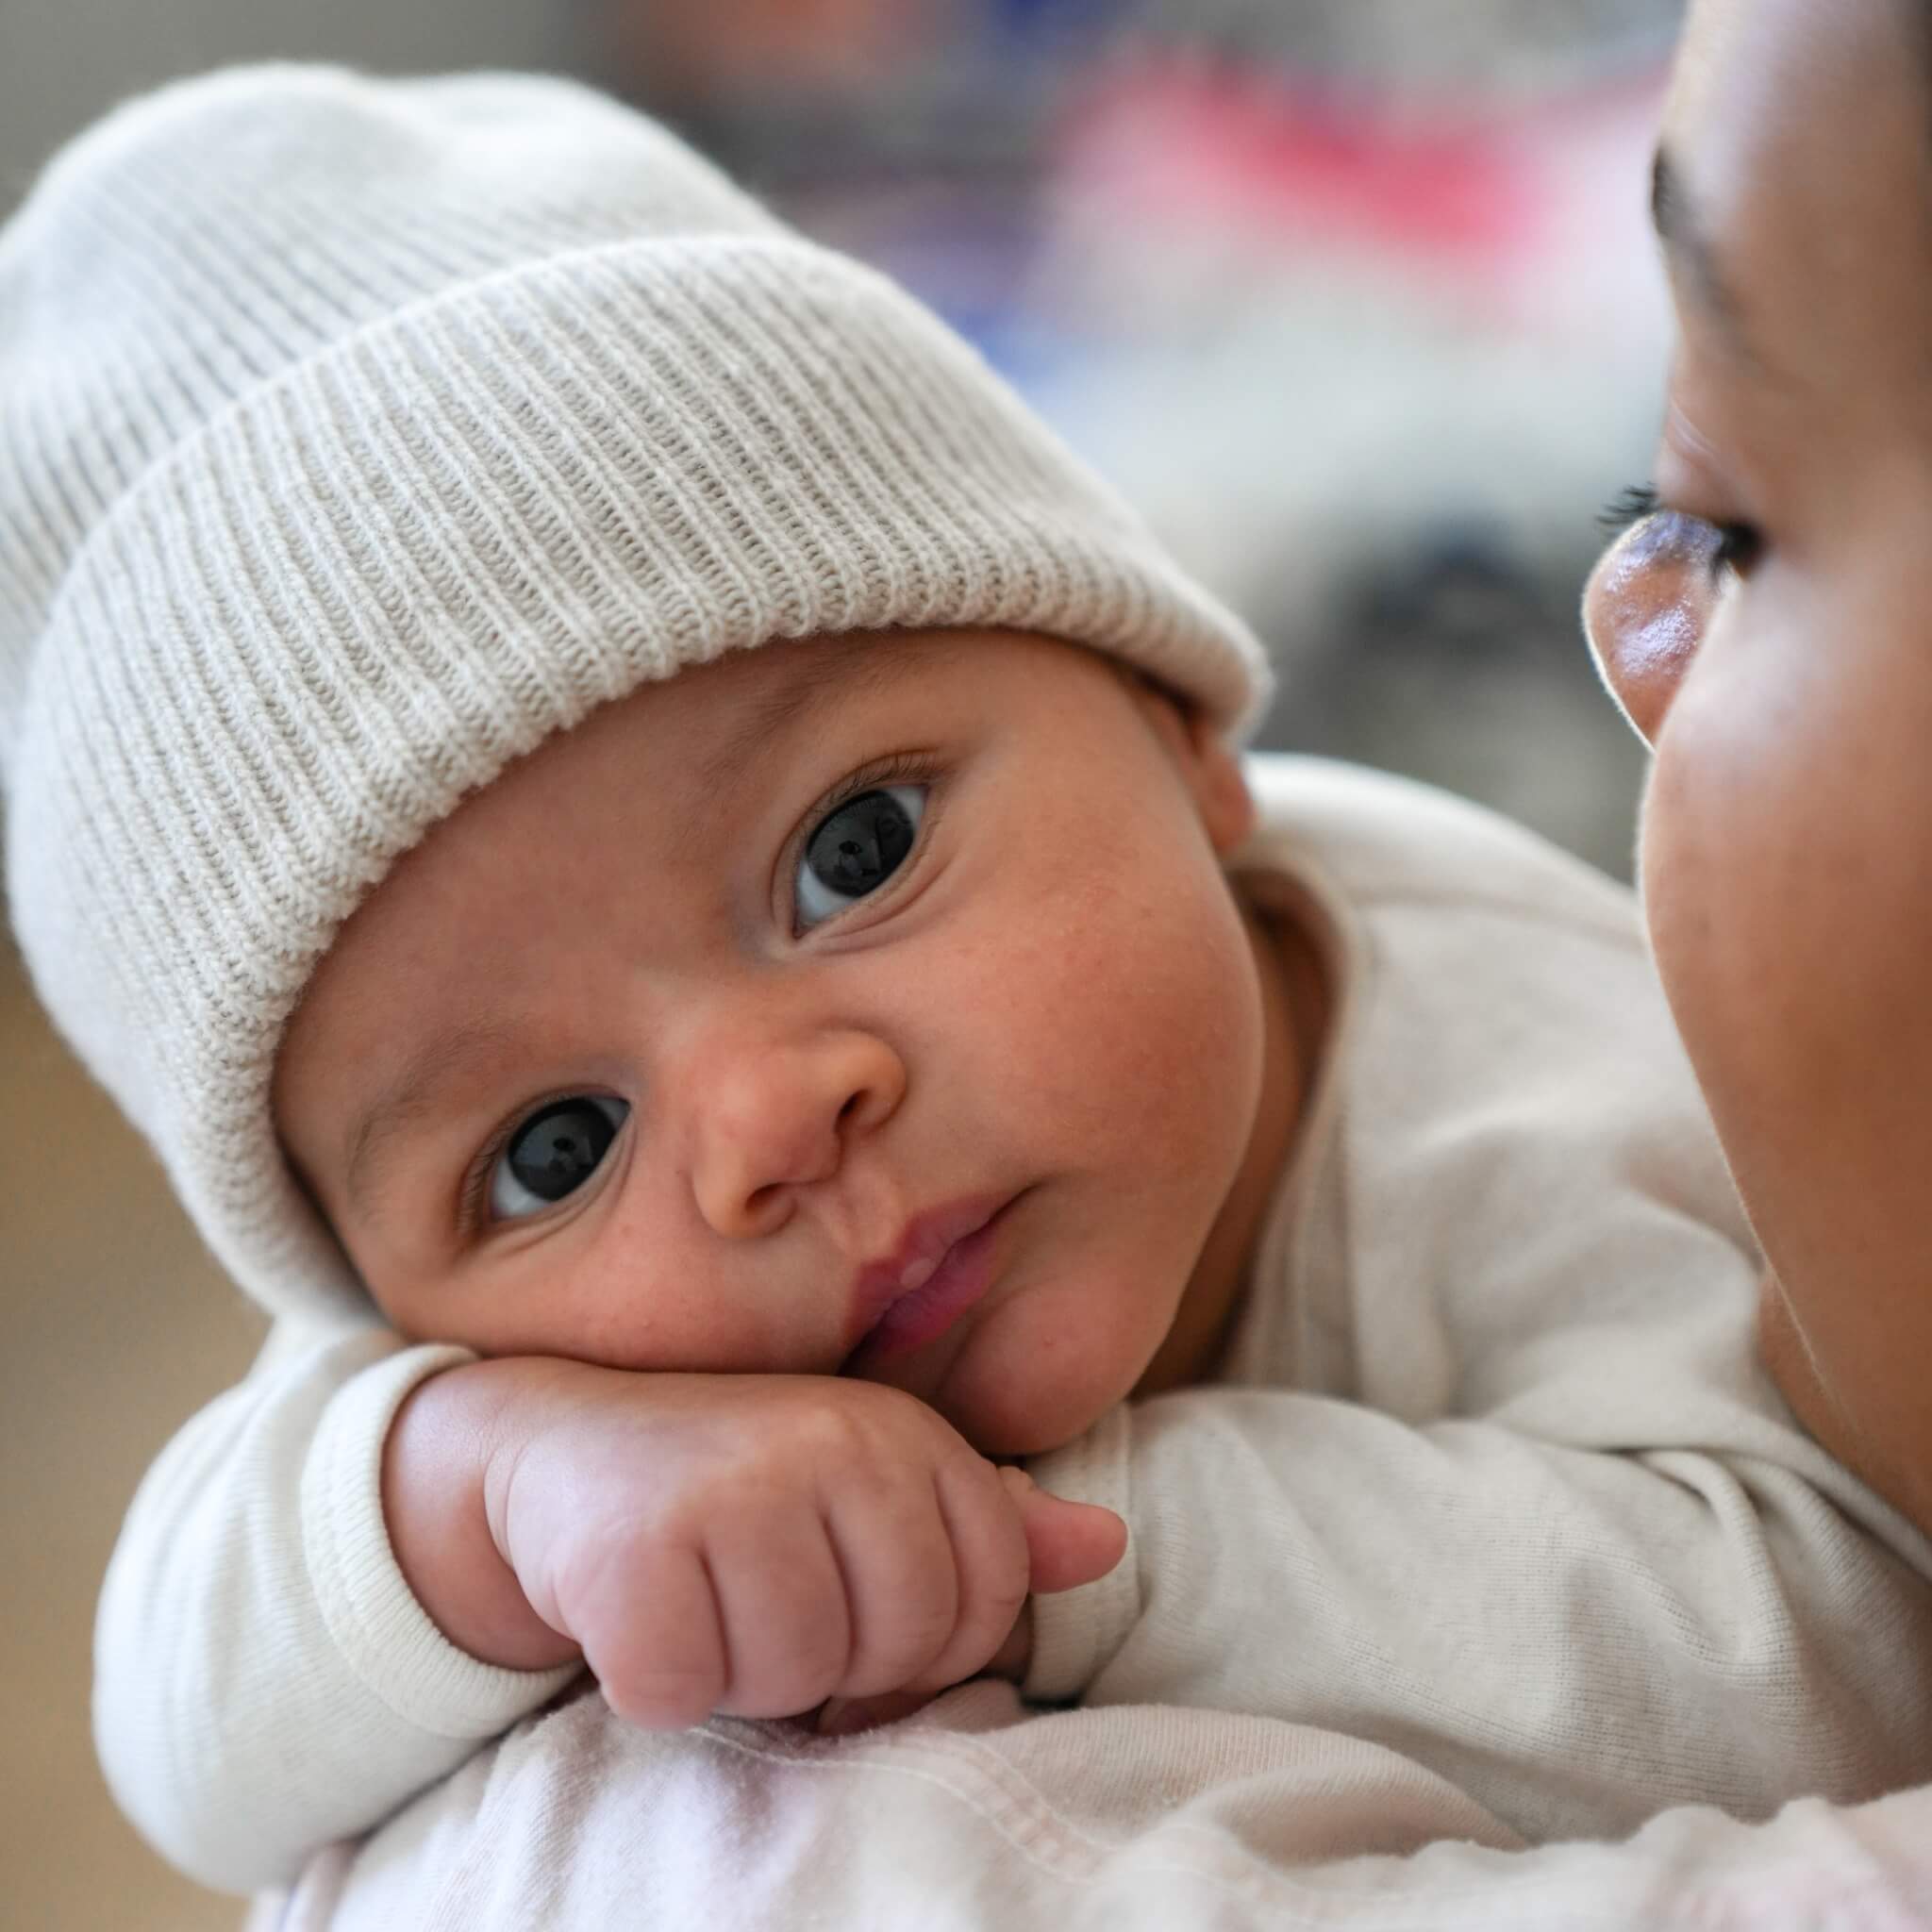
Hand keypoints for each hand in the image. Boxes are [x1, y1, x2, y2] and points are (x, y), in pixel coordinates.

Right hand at [384, 1359, 1123, 1729]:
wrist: (560, 1448)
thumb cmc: (738, 1483)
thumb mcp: (868, 1485)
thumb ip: (987, 1523)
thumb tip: (1105, 1545)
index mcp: (902, 1435)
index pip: (987, 1604)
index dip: (922, 1641)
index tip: (850, 1601)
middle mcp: (829, 1443)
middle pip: (898, 1649)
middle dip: (830, 1661)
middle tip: (764, 1599)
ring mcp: (734, 1489)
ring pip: (794, 1679)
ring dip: (740, 1671)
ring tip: (705, 1595)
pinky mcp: (634, 1551)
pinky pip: (686, 1689)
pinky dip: (657, 1680)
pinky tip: (640, 1609)